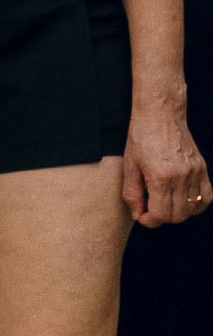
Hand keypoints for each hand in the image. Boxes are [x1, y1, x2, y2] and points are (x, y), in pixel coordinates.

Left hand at [123, 102, 208, 226]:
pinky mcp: (202, 169)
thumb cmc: (140, 139)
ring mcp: (195, 173)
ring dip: (177, 212)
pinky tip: (181, 200)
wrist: (160, 115)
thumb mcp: (129, 167)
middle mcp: (182, 177)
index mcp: (161, 177)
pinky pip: (206, 197)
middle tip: (149, 208)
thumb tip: (138, 215)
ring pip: (192, 209)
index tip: (141, 214)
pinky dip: (195, 204)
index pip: (161, 215)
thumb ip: (132, 194)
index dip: (149, 220)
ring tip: (163, 202)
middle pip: (177, 216)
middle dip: (161, 218)